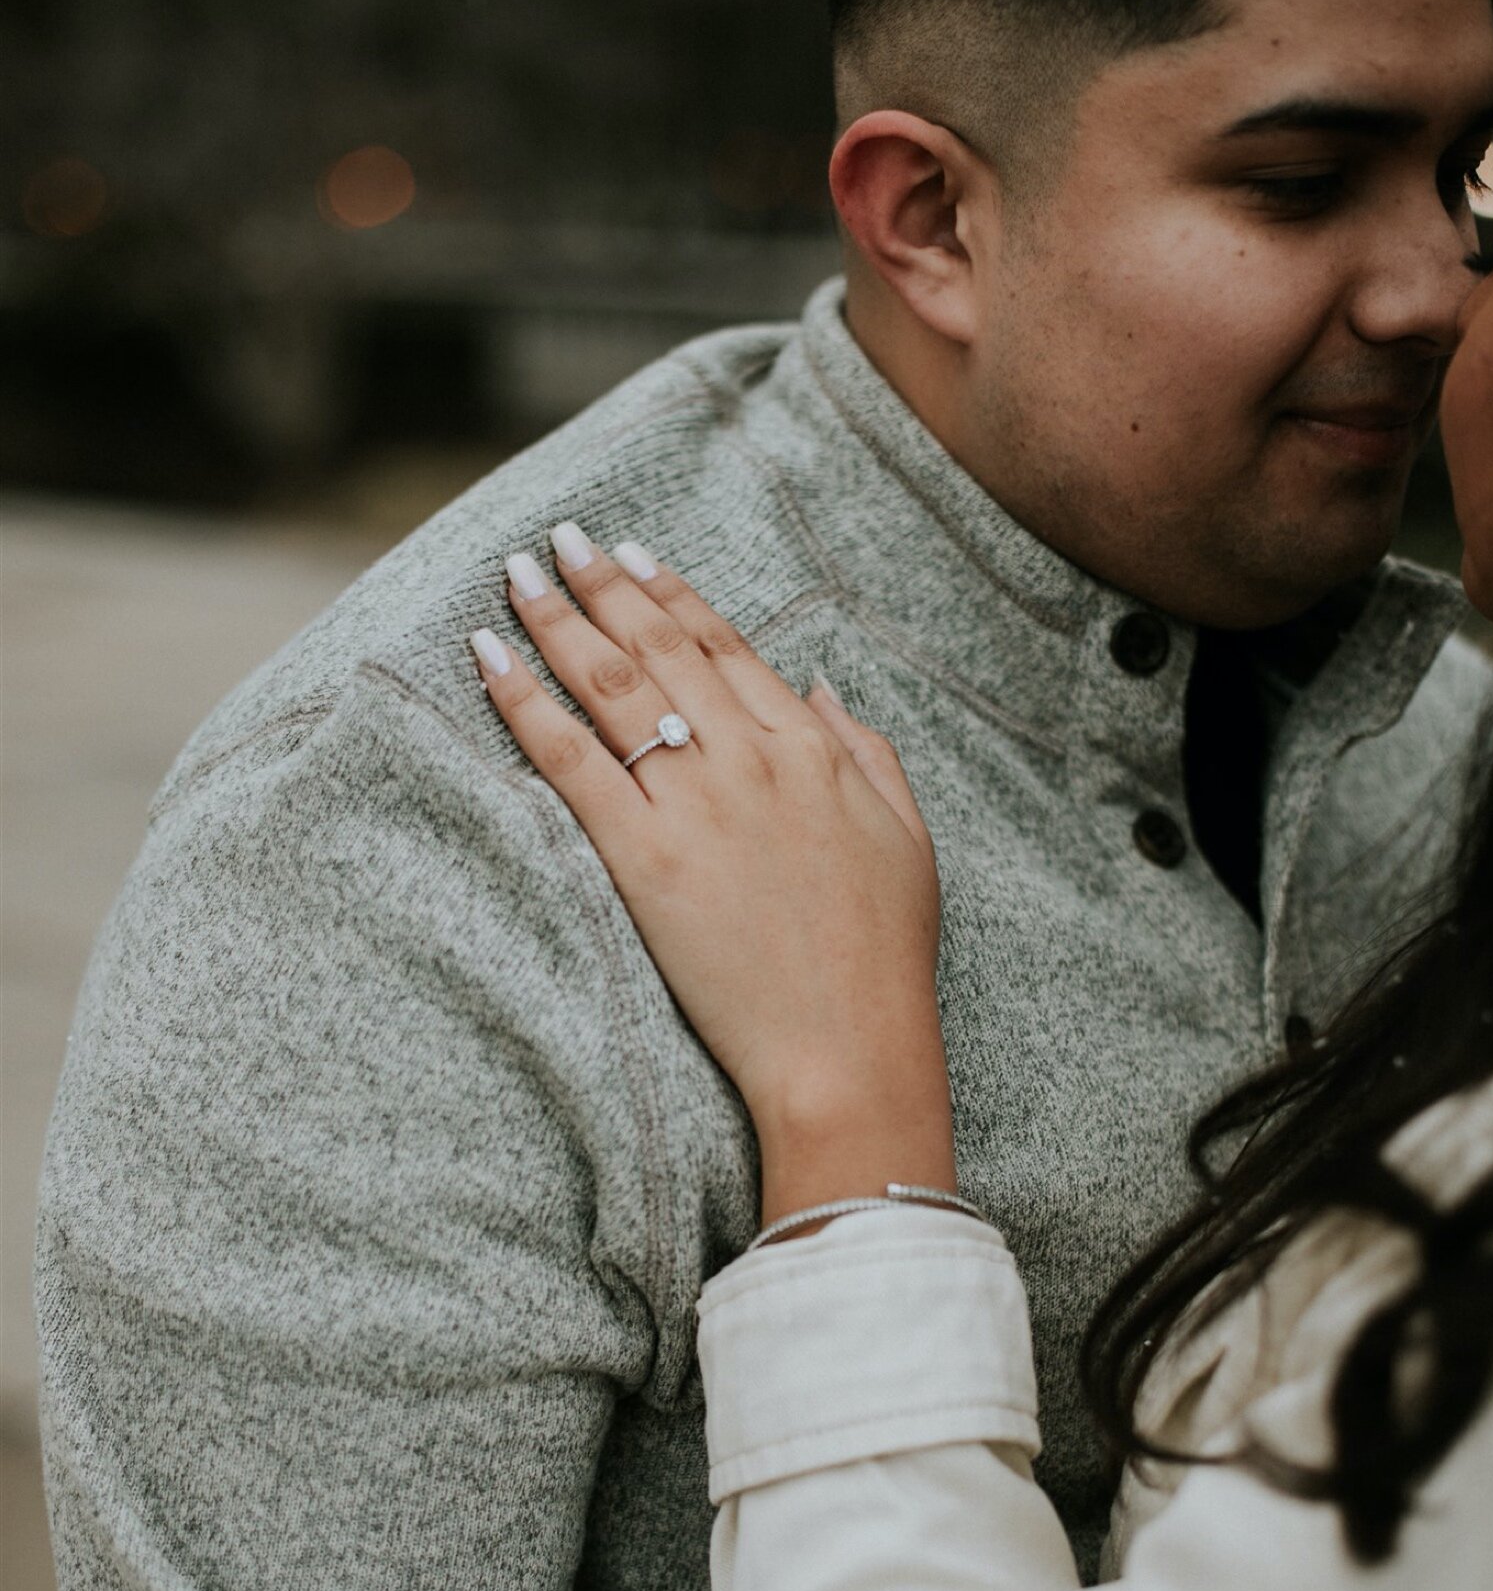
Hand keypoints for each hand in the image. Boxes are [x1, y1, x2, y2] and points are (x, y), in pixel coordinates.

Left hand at [470, 524, 948, 1133]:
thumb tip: (819, 685)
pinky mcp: (644, 857)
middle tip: (559, 541)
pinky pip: (570, 759)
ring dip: (557, 621)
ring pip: (611, 686)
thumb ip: (866, 750)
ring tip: (518, 576)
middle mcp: (750, 759)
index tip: (633, 556)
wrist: (848, 1049)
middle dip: (602, 586)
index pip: (728, 648)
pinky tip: (488, 658)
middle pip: (660, 650)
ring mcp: (696, 804)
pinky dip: (523, 701)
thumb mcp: (905, 837)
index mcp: (812, 749)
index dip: (673, 595)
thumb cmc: (882, 960)